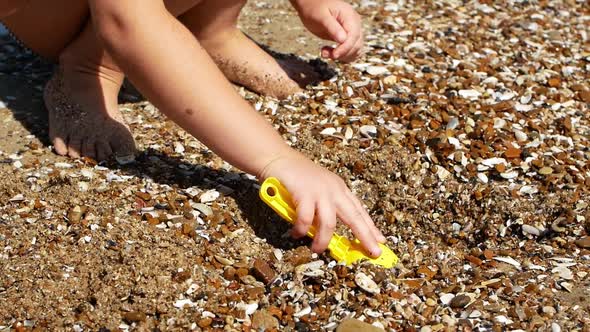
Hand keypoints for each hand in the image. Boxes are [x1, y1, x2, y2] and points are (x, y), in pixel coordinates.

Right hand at [259, 152, 384, 255]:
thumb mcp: (317, 189)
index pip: (359, 209)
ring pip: (329, 223)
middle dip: (365, 236)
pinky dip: (301, 229)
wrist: (277, 157)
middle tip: (374, 251)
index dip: (370, 226)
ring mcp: (320, 190)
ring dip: (323, 240)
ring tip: (317, 249)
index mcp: (339, 188)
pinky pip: (306, 219)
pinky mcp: (304, 193)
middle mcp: (333, 189)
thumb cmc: (295, 175)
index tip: (380, 240)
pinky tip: (296, 233)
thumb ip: (323, 207)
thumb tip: (325, 232)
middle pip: (354, 216)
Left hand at [291, 0, 363, 61]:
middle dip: (342, 53)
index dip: (345, 48)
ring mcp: (352, 31)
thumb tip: (343, 40)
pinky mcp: (348, 38)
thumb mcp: (321, 17)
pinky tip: (330, 53)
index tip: (334, 55)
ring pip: (355, 50)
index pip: (353, 36)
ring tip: (325, 52)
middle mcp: (354, 24)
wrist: (310, 6)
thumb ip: (332, 27)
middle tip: (324, 53)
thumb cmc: (314, 8)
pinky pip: (351, 51)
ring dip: (342, 56)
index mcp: (350, 16)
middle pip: (356, 45)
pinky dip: (342, 56)